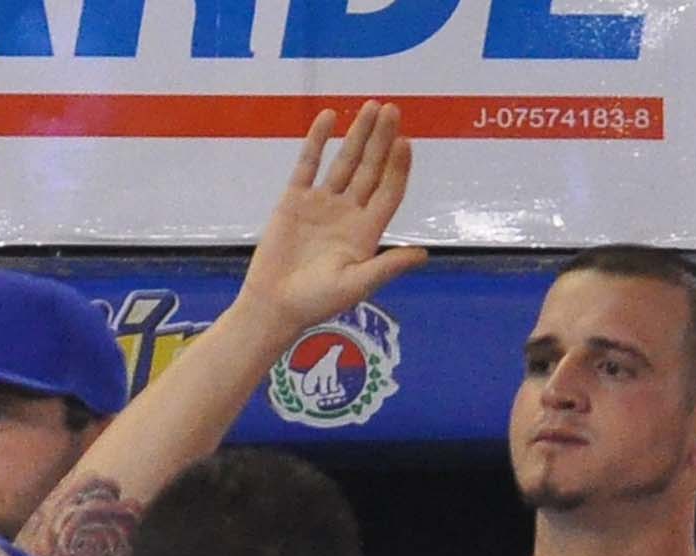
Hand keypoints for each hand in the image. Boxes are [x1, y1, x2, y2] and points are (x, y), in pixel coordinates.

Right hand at [231, 100, 428, 332]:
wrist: (272, 306)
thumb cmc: (315, 302)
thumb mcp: (355, 286)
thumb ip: (387, 267)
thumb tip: (423, 255)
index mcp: (366, 230)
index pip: (388, 190)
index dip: (398, 167)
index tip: (405, 142)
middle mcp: (348, 212)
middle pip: (370, 169)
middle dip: (382, 139)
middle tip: (392, 110)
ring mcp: (321, 203)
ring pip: (344, 161)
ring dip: (358, 134)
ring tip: (371, 107)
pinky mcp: (294, 201)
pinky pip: (308, 165)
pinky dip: (317, 142)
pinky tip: (328, 118)